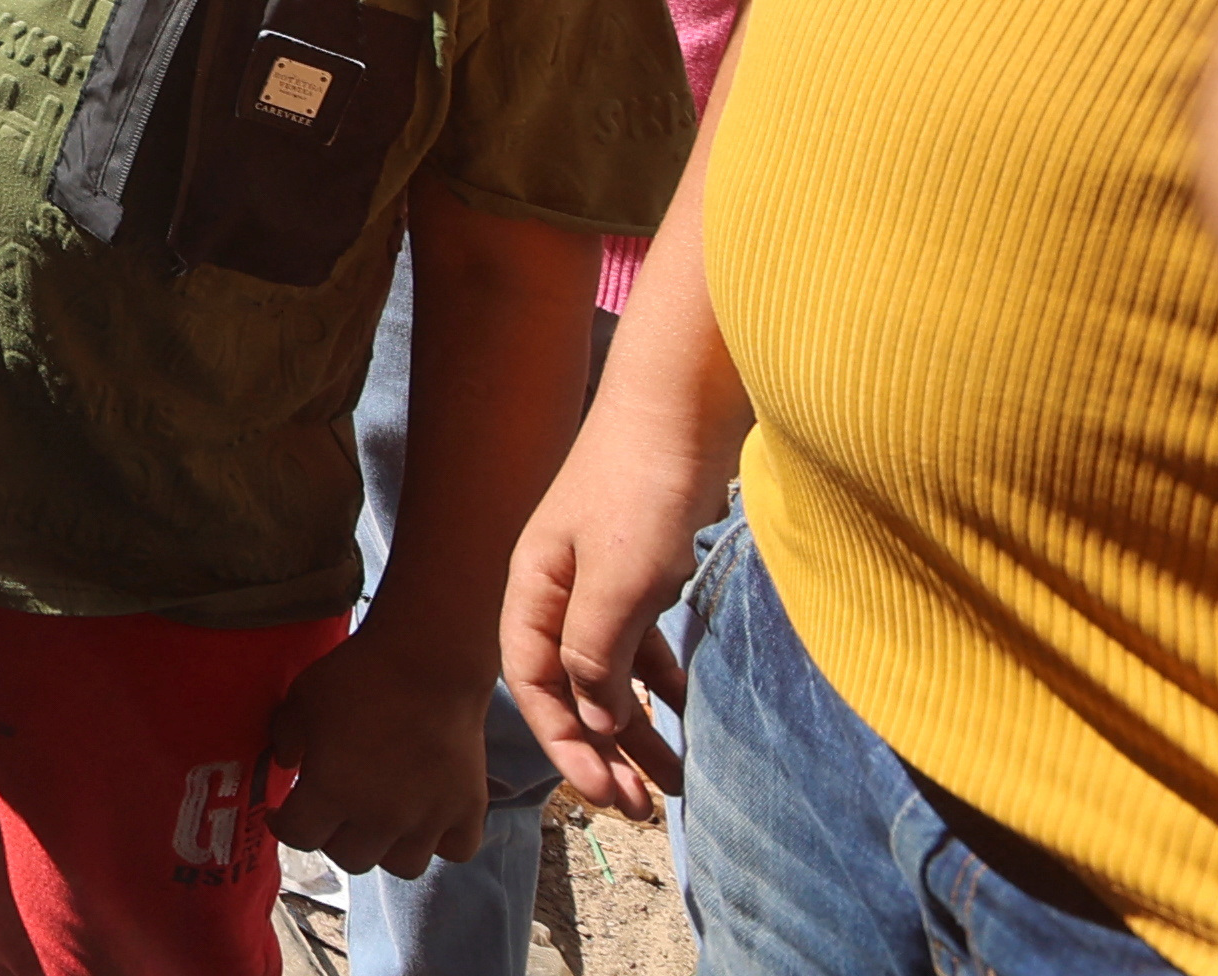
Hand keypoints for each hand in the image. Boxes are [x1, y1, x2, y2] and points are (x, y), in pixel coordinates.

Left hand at [267, 614, 495, 878]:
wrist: (428, 659)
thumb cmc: (358, 675)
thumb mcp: (301, 698)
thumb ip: (285, 737)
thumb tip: (285, 764)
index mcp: (332, 792)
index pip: (299, 837)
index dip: (284, 825)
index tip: (282, 812)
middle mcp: (380, 817)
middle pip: (349, 858)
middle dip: (332, 836)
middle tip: (332, 812)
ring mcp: (429, 818)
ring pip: (402, 865)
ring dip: (385, 847)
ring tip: (379, 820)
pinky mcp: (468, 809)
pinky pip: (457, 850)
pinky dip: (442, 841)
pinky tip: (428, 820)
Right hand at [503, 390, 723, 820]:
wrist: (681, 408)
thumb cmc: (642, 487)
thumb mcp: (619, 578)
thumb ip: (597, 650)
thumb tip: (589, 718)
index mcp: (533, 589)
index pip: (534, 685)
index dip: (564, 747)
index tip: (605, 796)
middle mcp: (558, 590)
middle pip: (570, 688)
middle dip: (602, 752)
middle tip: (643, 808)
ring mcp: (599, 580)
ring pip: (609, 673)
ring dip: (636, 729)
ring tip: (673, 781)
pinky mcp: (641, 571)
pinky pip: (641, 646)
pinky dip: (659, 684)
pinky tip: (684, 711)